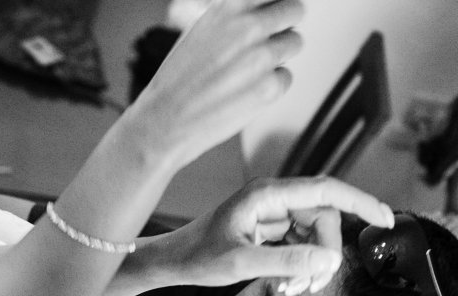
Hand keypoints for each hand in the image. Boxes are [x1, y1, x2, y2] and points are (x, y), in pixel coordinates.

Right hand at [123, 0, 304, 171]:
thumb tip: (265, 9)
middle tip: (264, 42)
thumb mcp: (201, 31)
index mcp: (231, 7)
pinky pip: (286, 76)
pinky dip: (271, 85)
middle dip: (283, 25)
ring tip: (247, 72)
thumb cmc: (177, 80)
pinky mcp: (270, 87)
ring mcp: (262, 57)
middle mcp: (249, 27)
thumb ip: (234, 17)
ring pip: (294, 42)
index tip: (272, 11)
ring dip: (278, 55)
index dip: (274, 3)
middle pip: (295, 10)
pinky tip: (243, 92)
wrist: (163, 121)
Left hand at [161, 177, 396, 294]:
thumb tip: (329, 262)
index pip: (327, 190)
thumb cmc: (197, 258)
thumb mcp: (240, 264)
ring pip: (313, 231)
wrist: (171, 262)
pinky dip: (299, 264)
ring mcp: (270, 212)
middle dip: (326, 252)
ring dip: (313, 262)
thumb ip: (284, 262)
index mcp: (267, 195)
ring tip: (295, 291)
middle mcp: (272, 198)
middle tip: (314, 286)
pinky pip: (299, 242)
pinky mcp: (267, 228)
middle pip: (324, 216)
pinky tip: (287, 285)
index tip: (386, 221)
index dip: (360, 202)